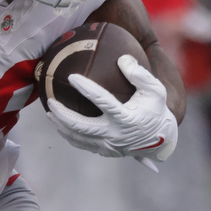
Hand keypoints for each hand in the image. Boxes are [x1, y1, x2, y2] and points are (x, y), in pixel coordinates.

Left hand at [48, 54, 178, 160]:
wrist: (161, 139)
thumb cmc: (156, 109)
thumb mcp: (155, 90)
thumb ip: (140, 74)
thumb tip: (122, 59)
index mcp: (126, 118)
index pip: (102, 102)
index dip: (86, 89)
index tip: (72, 76)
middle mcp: (115, 134)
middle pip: (82, 126)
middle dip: (63, 114)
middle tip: (51, 102)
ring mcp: (108, 145)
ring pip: (78, 137)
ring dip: (62, 126)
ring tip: (50, 113)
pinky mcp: (105, 151)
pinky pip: (82, 144)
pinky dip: (70, 135)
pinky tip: (61, 124)